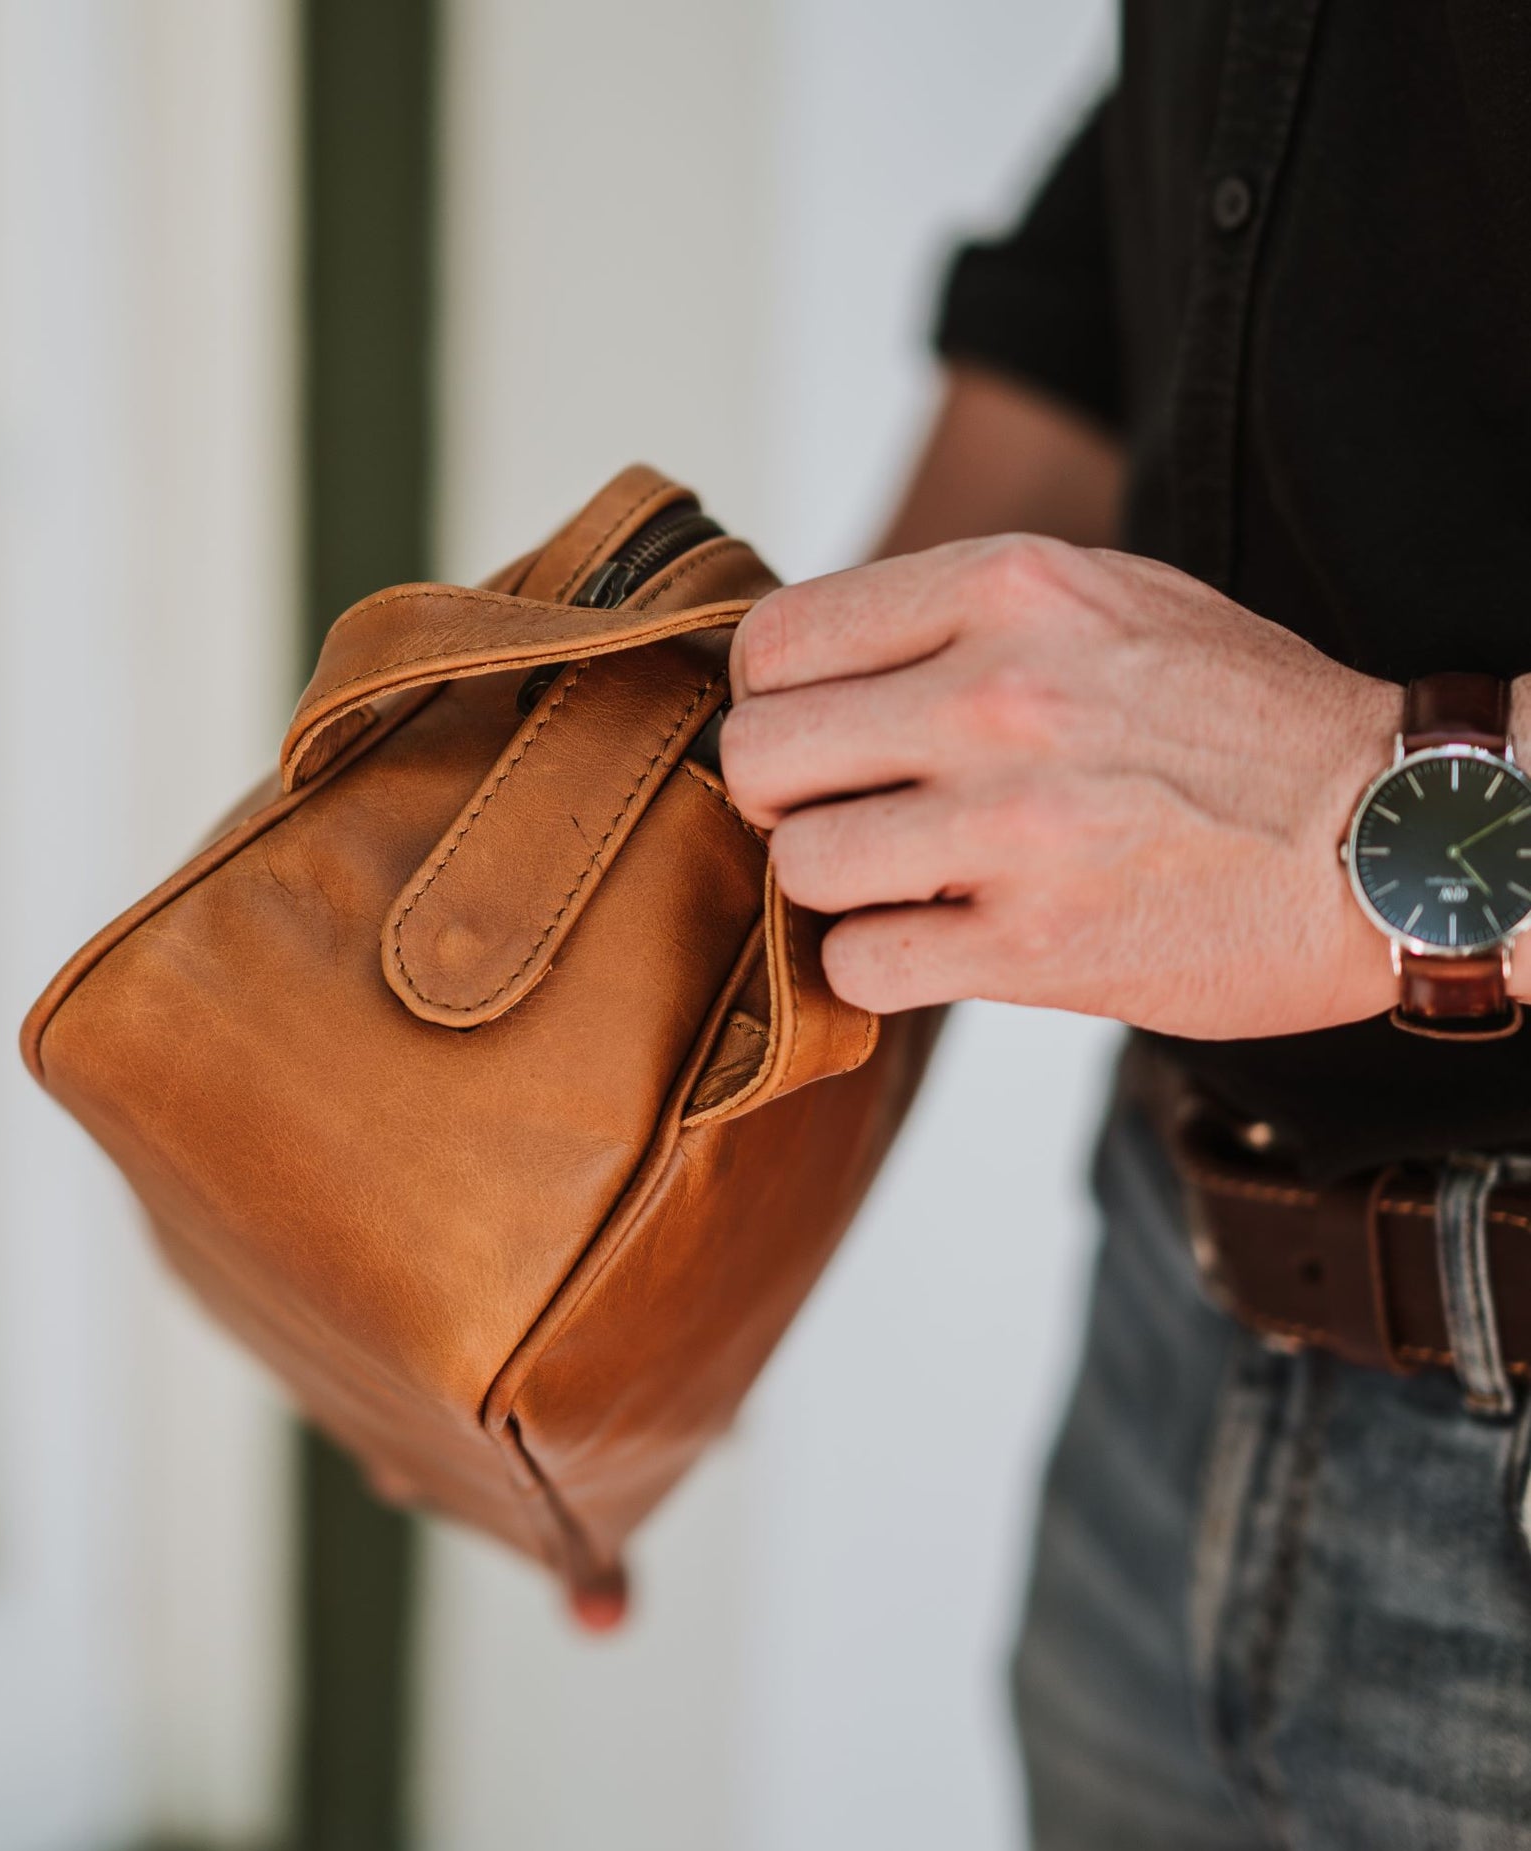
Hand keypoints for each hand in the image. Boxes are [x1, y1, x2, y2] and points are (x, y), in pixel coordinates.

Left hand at [718, 535, 1409, 1039]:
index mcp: (1007, 589)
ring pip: (797, 866)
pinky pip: (860, 964)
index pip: (777, 639)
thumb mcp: (1104, 598)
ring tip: (901, 881)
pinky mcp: (1034, 946)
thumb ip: (956, 617)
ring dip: (833, 888)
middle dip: (777, 797)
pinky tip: (936, 941)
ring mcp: (1013, 827)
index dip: (771, 700)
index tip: (814, 735)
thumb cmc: (1239, 716)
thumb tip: (811, 666)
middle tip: (834, 813)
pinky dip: (879, 964)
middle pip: (758, 755)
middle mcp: (997, 696)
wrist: (1389, 835)